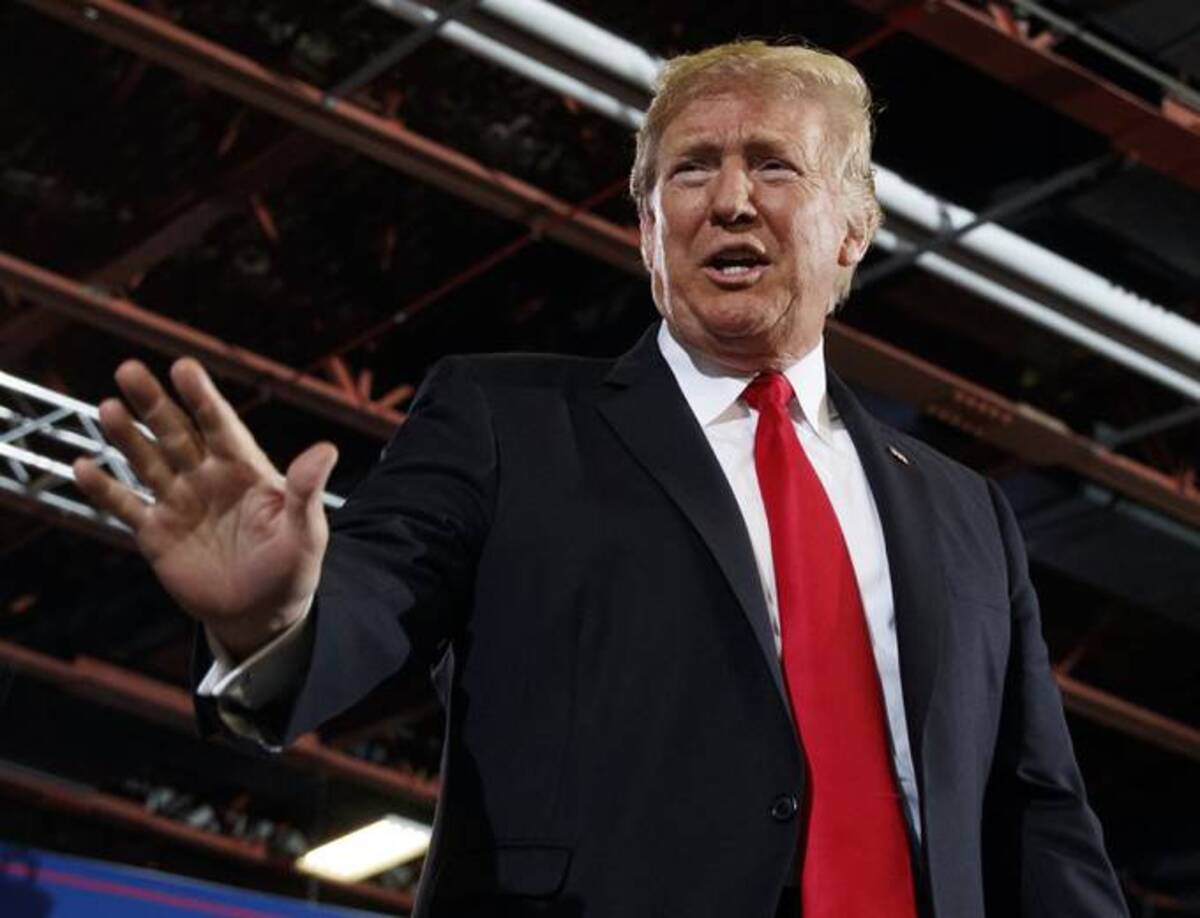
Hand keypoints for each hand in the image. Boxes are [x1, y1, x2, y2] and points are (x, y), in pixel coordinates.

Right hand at [73, 358, 338, 659]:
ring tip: (108, 408)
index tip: (183, 366)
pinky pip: (126, 506)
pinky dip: (104, 488)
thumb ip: (306, 491)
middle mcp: (208, 478)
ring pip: (147, 460)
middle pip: (176, 432)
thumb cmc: (291, 570)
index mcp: (245, 470)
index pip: (220, 425)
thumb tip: (327, 449)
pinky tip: (82, 466)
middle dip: (154, 403)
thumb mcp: (306, 532)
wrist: (262, 615)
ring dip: (127, 436)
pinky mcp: (156, 534)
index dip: (202, 396)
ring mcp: (179, 503)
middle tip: (129, 369)